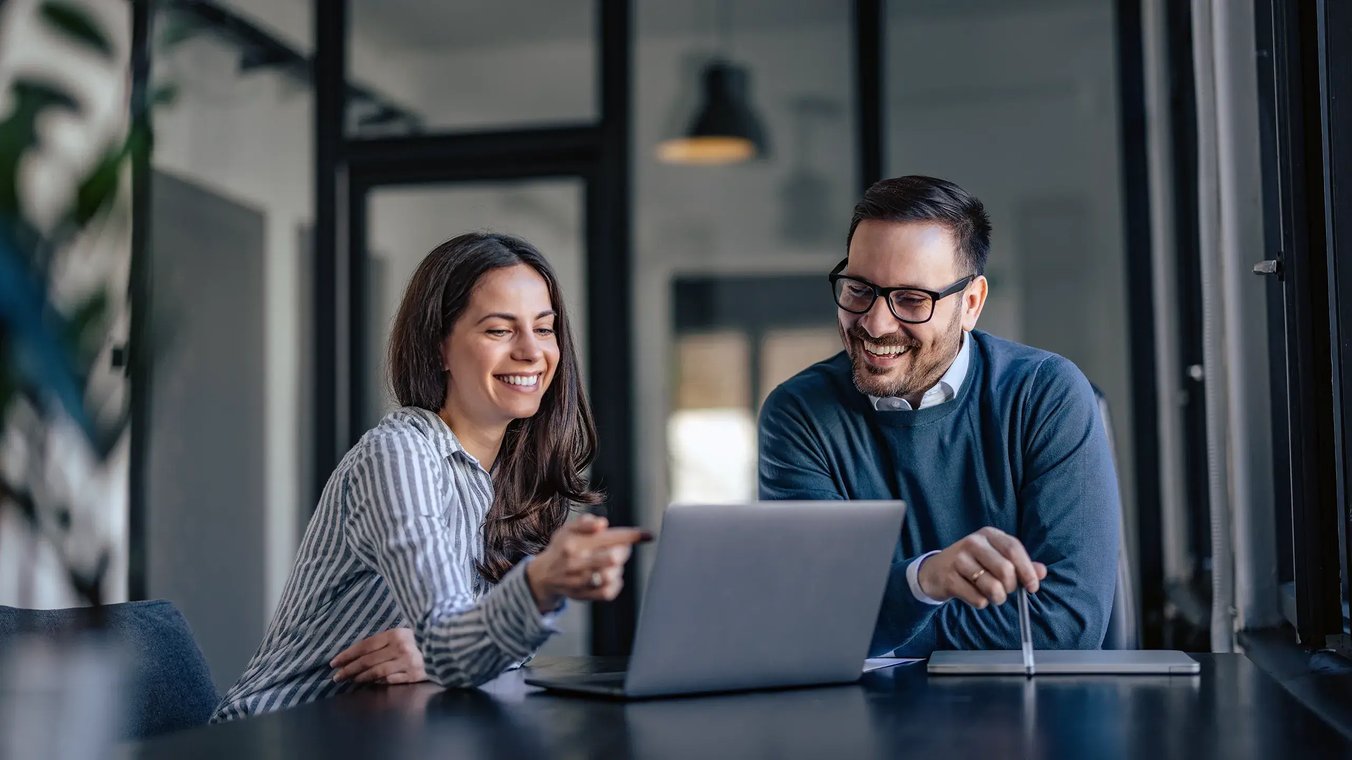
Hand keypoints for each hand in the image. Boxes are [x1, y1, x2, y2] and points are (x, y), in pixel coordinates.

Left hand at [330, 627, 427, 684]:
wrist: (450, 646)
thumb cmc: (424, 638)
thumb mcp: (405, 633)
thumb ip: (386, 641)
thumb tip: (362, 654)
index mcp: (395, 634)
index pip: (365, 645)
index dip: (348, 655)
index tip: (334, 662)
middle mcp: (400, 648)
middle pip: (367, 660)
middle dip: (349, 669)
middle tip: (336, 676)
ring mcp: (407, 663)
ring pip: (376, 672)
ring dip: (360, 678)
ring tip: (349, 681)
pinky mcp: (415, 676)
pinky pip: (391, 680)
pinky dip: (378, 682)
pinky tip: (369, 683)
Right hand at [525, 513, 651, 612]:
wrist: (543, 576)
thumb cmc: (562, 548)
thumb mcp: (567, 529)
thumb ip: (584, 522)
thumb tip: (602, 523)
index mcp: (574, 543)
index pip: (609, 537)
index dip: (632, 535)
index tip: (648, 535)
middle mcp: (576, 562)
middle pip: (613, 558)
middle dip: (623, 552)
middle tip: (620, 549)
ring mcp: (579, 581)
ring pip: (611, 576)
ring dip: (618, 568)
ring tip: (613, 564)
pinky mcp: (582, 595)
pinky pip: (607, 592)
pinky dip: (615, 584)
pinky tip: (612, 577)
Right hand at [917, 526, 1047, 608]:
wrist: (935, 571)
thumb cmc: (974, 565)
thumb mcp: (996, 558)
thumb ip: (1021, 564)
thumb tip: (1042, 572)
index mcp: (989, 534)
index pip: (1014, 549)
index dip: (1027, 570)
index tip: (1033, 587)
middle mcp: (973, 542)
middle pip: (1006, 570)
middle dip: (1011, 587)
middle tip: (1006, 590)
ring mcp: (959, 559)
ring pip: (993, 587)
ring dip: (997, 598)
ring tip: (991, 594)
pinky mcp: (949, 578)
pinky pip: (977, 599)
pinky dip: (981, 602)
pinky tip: (973, 594)